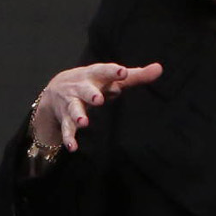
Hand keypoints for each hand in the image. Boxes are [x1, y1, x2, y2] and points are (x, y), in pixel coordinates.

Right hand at [30, 61, 164, 151]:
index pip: (104, 71)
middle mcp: (81, 88)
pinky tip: (73, 147)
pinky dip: (68, 138)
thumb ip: (136, 75)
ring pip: (74, 109)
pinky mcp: (65, 118)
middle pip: (85, 90)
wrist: (56, 88)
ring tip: (84, 123)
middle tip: (98, 99)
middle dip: (91, 94)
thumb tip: (159, 68)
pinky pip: (66, 128)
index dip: (113, 72)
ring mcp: (72, 103)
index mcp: (95, 75)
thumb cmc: (93, 82)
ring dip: (78, 115)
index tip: (122, 72)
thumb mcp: (112, 77)